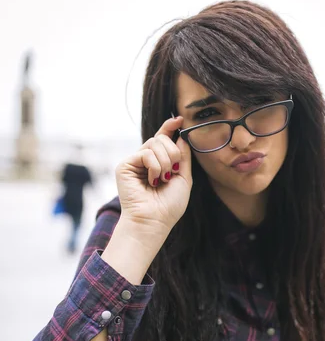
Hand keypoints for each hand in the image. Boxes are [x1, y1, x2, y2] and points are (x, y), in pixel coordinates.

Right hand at [115, 116, 191, 235]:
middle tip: (172, 172)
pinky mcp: (125, 165)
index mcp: (158, 164)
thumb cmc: (169, 206)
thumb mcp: (183, 179)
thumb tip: (181, 136)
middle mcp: (144, 161)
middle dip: (173, 153)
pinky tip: (152, 180)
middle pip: (161, 139)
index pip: (162, 140)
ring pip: (154, 143)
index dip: (169, 128)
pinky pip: (145, 153)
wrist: (154, 221)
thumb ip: (183, 157)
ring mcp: (134, 162)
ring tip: (162, 179)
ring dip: (165, 162)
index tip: (179, 119)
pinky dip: (155, 166)